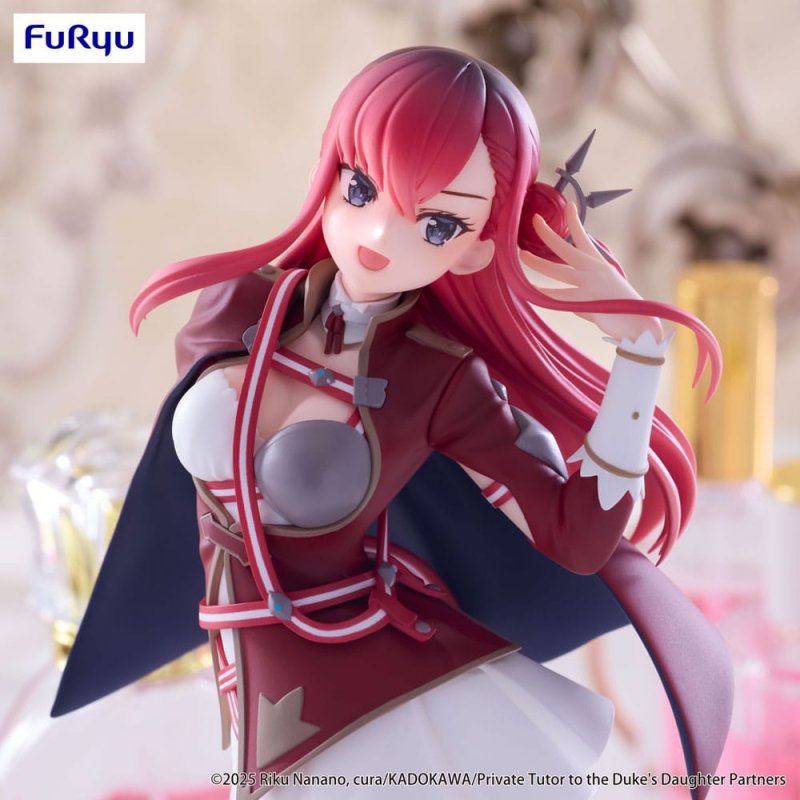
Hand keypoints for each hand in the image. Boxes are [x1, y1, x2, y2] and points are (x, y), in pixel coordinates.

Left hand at [520, 203, 662, 342]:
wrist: (640, 322)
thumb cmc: (623, 308)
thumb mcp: (606, 290)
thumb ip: (585, 290)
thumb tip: (568, 299)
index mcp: (601, 264)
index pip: (585, 238)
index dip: (575, 221)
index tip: (568, 205)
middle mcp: (594, 269)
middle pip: (566, 248)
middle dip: (548, 234)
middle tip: (534, 220)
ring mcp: (589, 284)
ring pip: (557, 270)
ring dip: (538, 263)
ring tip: (523, 255)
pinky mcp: (586, 301)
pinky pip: (558, 296)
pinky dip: (543, 293)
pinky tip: (530, 289)